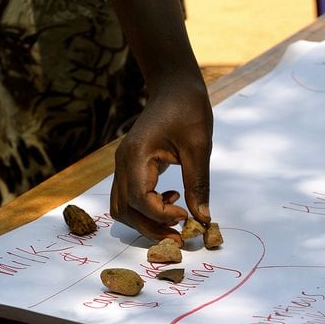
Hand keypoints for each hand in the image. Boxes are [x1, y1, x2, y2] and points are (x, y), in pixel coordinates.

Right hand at [110, 82, 212, 245]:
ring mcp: (122, 165)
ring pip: (122, 207)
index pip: (139, 199)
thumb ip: (198, 185)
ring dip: (145, 221)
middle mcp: (122, 162)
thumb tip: (202, 219)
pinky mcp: (129, 167)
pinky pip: (128, 197)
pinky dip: (144, 209)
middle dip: (151, 227)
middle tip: (180, 236)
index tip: (185, 217)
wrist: (174, 87)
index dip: (161, 215)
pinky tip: (170, 199)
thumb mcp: (198, 147)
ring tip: (175, 219)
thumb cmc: (187, 109)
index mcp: (136, 155)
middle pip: (125, 210)